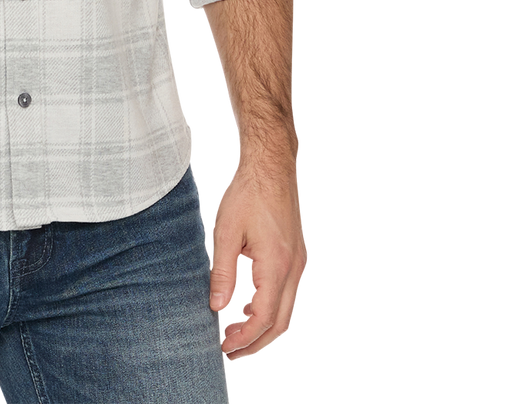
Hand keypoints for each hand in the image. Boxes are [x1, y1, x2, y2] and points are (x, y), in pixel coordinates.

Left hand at [208, 158, 308, 364]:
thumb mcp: (225, 232)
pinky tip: (246, 306)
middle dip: (255, 343)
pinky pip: (287, 294)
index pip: (263, 319)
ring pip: (287, 311)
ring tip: (234, 334)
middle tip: (228, 352)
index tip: (221, 348)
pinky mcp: (297, 256)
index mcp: (276, 266)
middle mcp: (294, 270)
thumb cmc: (247, 193)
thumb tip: (216, 307)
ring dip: (262, 327)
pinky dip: (269, 309)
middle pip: (280, 324)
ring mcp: (299, 263)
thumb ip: (221, 273)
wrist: (272, 165)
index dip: (243, 339)